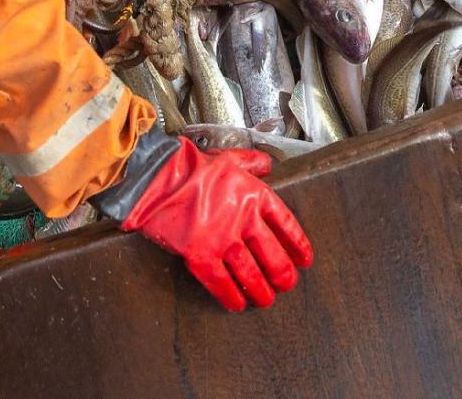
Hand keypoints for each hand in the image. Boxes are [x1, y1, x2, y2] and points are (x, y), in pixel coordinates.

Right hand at [121, 138, 312, 311]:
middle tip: (287, 284)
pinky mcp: (200, 256)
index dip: (298, 245)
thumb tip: (266, 164)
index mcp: (255, 196)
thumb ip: (250, 162)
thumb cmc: (191, 167)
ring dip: (261, 291)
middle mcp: (244, 220)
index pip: (287, 225)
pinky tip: (238, 303)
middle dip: (283, 275)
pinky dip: (232, 297)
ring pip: (251, 275)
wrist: (157, 178)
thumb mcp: (228, 157)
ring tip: (266, 300)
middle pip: (273, 256)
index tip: (304, 259)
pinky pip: (222, 284)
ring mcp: (223, 240)